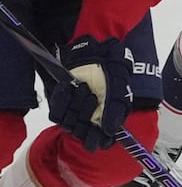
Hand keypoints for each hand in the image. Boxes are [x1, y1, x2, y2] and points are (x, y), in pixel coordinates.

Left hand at [47, 36, 134, 150]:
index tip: (103, 134)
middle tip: (92, 97)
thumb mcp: (120, 76)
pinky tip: (67, 87)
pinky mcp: (60, 107)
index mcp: (111, 114)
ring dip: (76, 107)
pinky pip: (57, 115)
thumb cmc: (107, 61)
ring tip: (81, 87)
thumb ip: (118, 102)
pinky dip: (61, 102)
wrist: (86, 48)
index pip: (105, 137)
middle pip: (86, 132)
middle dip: (88, 117)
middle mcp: (93, 117)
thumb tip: (111, 130)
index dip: (102, 138)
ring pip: (71, 125)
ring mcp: (75, 112)